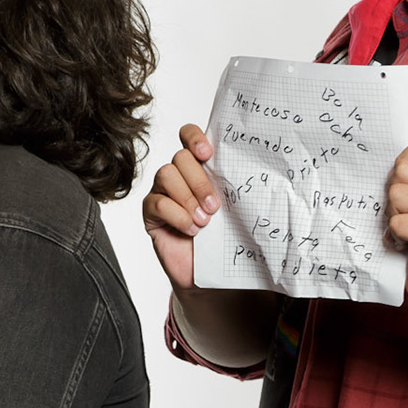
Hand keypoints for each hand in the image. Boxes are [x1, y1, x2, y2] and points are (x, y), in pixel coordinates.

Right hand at [141, 123, 219, 290]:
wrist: (210, 271)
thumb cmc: (223, 237)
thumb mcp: (234, 208)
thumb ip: (233, 187)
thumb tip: (255, 173)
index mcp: (200, 167)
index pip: (188, 136)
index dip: (194, 138)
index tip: (208, 153)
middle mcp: (179, 175)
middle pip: (180, 157)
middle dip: (199, 181)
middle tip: (214, 207)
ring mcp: (162, 192)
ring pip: (166, 174)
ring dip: (188, 198)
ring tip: (204, 221)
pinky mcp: (151, 213)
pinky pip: (158, 203)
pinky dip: (178, 216)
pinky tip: (191, 230)